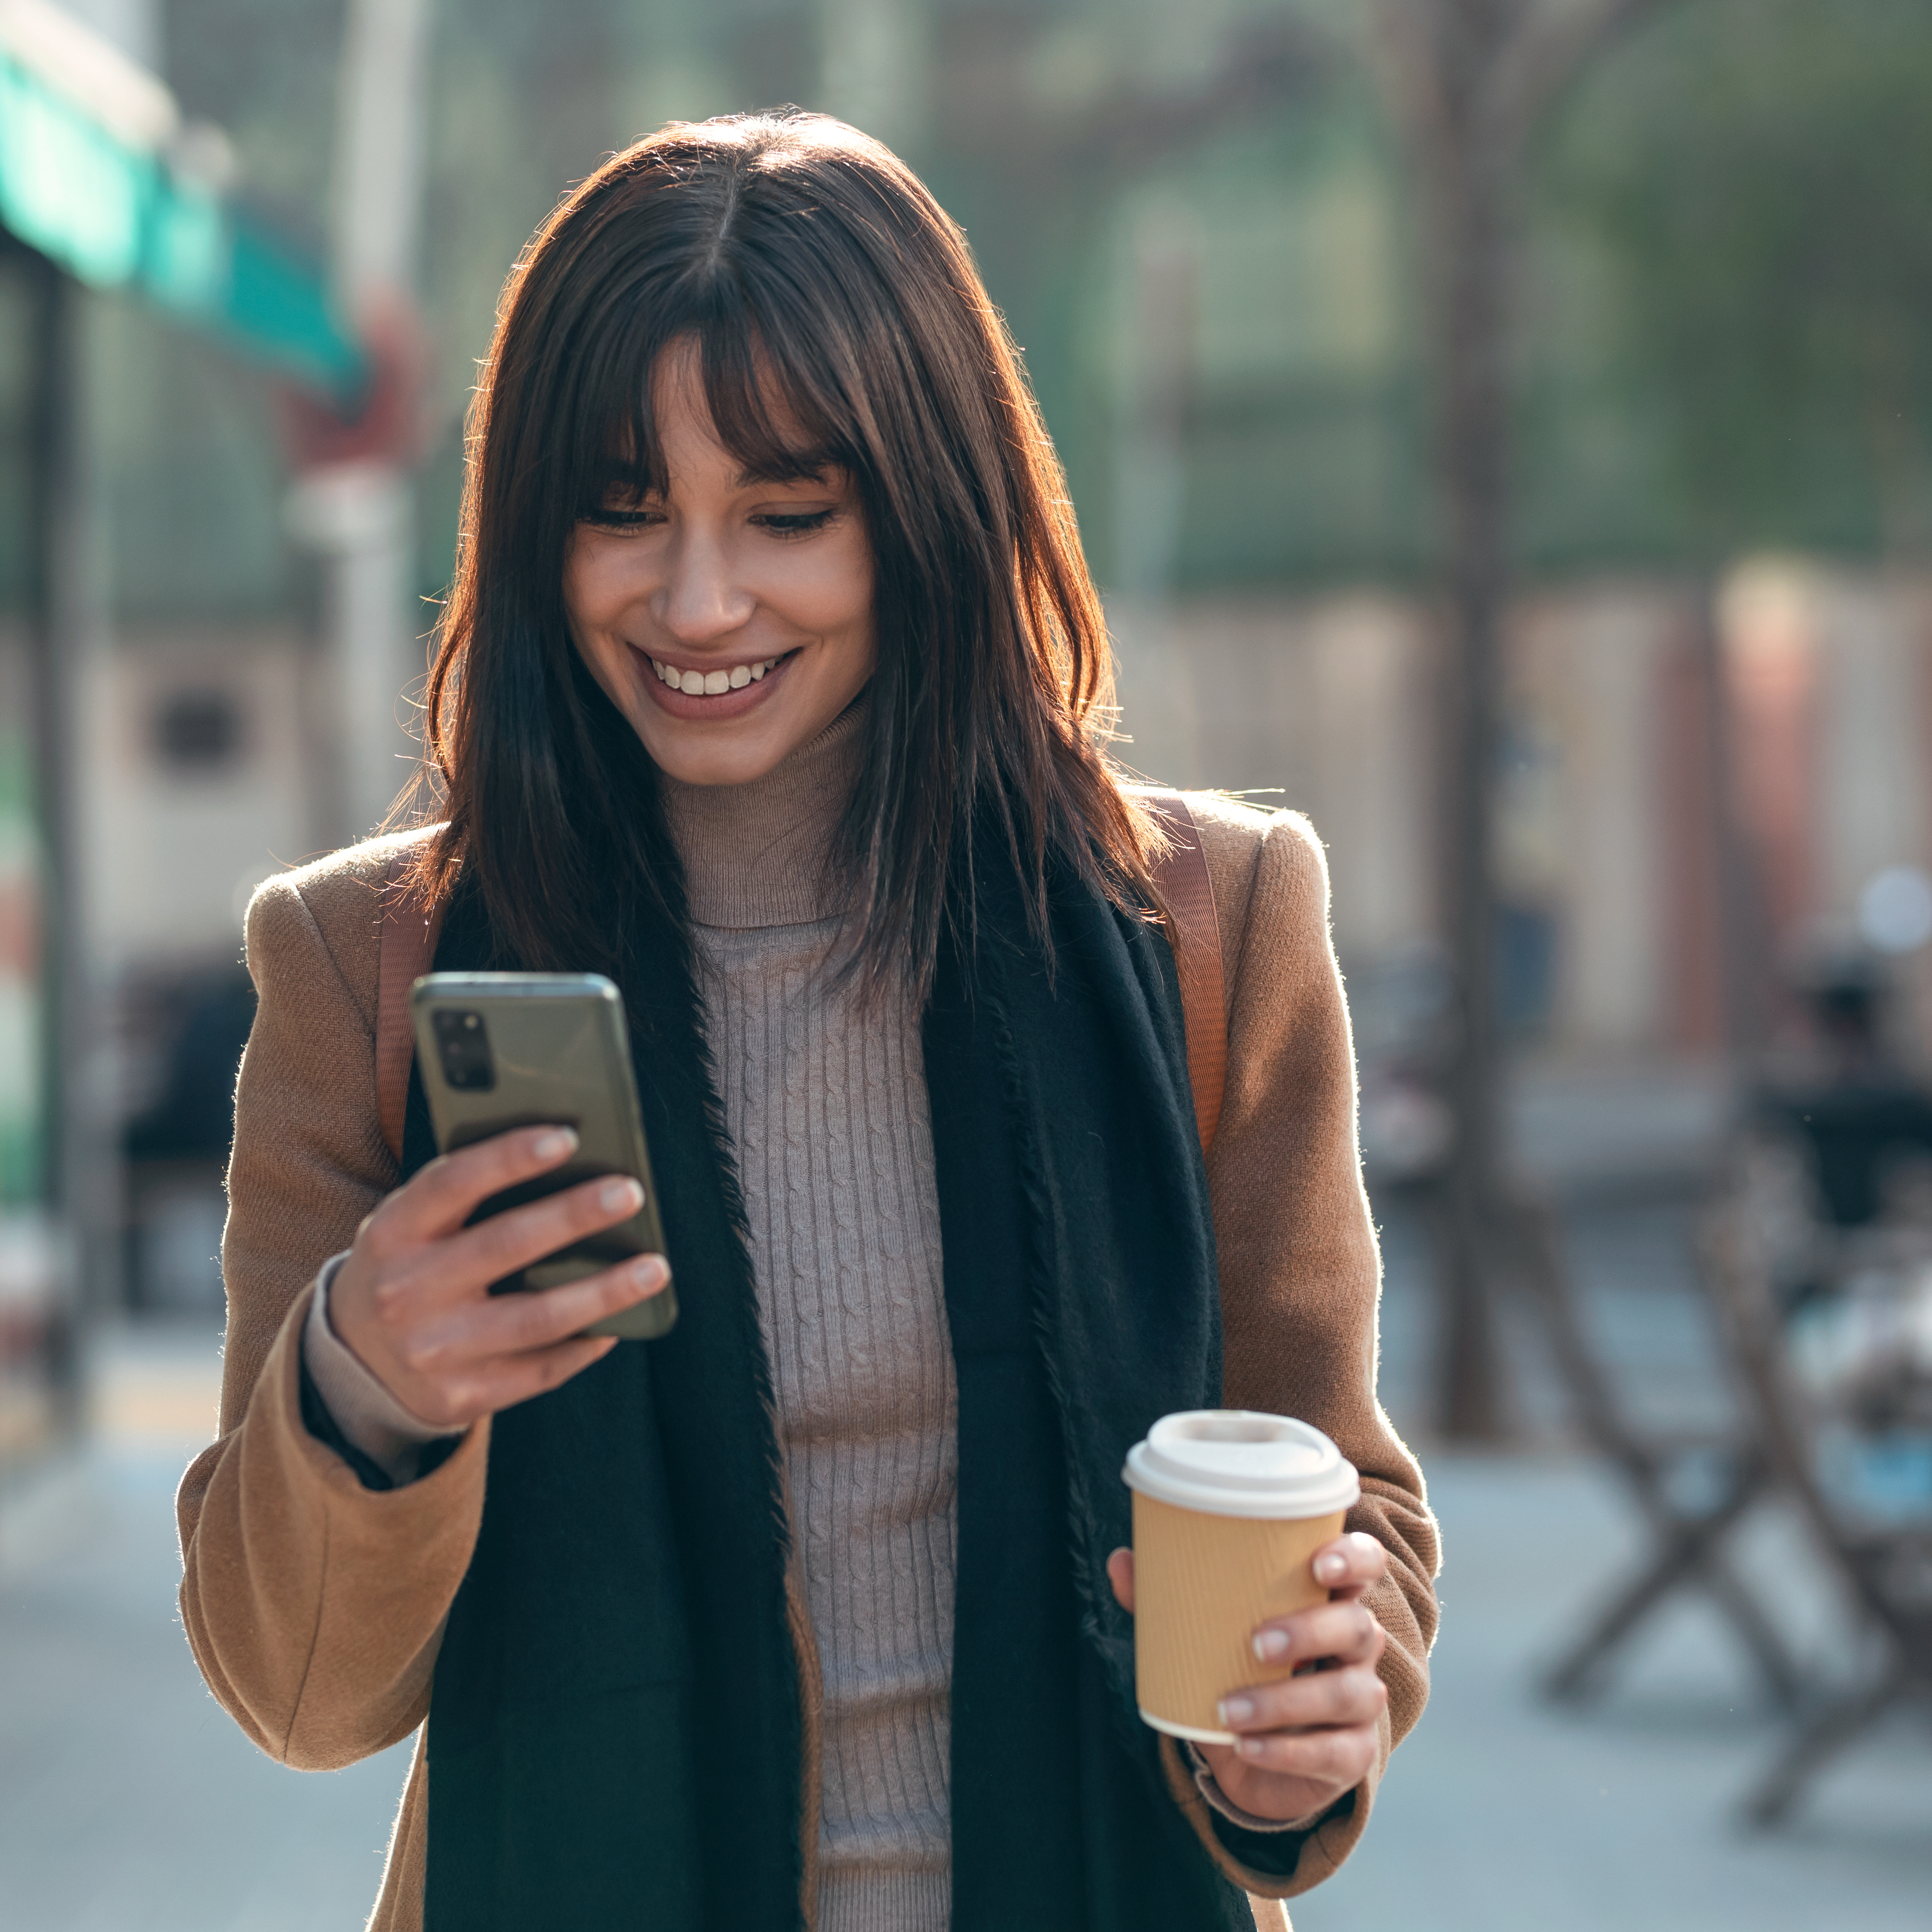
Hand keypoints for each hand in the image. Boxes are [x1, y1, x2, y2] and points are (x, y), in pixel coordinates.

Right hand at [329, 1126, 668, 1428]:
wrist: (354, 1359)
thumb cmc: (409, 1265)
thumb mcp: (413, 1225)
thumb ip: (468, 1195)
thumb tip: (567, 1160)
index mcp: (394, 1233)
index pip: (452, 1183)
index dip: (508, 1157)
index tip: (566, 1137)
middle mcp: (406, 1291)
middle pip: (504, 1246)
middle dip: (574, 1216)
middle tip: (629, 1192)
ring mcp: (432, 1351)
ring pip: (536, 1319)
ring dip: (603, 1292)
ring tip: (654, 1269)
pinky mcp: (459, 1397)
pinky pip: (538, 1372)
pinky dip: (584, 1346)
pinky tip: (618, 1324)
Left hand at [1106, 1531, 1388, 1825]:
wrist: (1252, 1754)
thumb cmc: (1237, 1670)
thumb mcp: (1205, 1636)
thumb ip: (1166, 1600)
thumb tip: (1121, 1560)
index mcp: (1327, 1600)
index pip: (1365, 1565)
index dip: (1353, 1559)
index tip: (1318, 1564)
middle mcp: (1357, 1647)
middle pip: (1357, 1628)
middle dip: (1310, 1631)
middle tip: (1256, 1642)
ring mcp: (1361, 1702)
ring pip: (1347, 1693)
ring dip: (1286, 1701)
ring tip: (1229, 1708)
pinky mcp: (1352, 1755)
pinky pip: (1332, 1753)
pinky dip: (1286, 1751)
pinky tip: (1246, 1746)